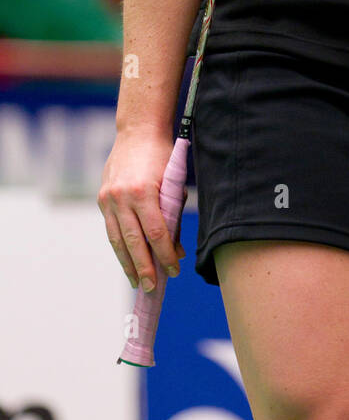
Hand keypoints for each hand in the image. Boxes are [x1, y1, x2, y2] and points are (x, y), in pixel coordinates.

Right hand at [98, 130, 185, 290]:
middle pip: (134, 242)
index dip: (165, 255)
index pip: (156, 233)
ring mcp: (109, 199)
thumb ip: (173, 216)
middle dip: (144, 268)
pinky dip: (119, 247)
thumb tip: (176, 251)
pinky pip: (111, 229)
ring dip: (127, 264)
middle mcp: (122, 197)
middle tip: (152, 288)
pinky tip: (127, 261)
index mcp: (144, 192)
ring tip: (137, 282)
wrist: (137, 131)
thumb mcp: (173, 184)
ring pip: (118, 240)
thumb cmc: (163, 156)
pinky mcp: (102, 199)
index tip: (174, 271)